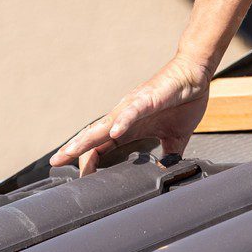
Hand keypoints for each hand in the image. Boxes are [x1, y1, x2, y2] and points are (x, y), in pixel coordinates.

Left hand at [51, 55, 211, 174]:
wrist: (195, 73)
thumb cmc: (184, 99)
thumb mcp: (175, 137)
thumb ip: (169, 155)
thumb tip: (167, 172)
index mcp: (130, 127)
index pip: (102, 146)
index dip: (88, 160)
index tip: (80, 178)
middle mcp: (126, 117)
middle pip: (94, 136)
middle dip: (74, 149)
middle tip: (55, 162)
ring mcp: (134, 107)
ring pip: (106, 124)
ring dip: (87, 138)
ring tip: (71, 151)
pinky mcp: (148, 99)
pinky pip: (133, 111)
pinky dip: (123, 121)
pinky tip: (114, 132)